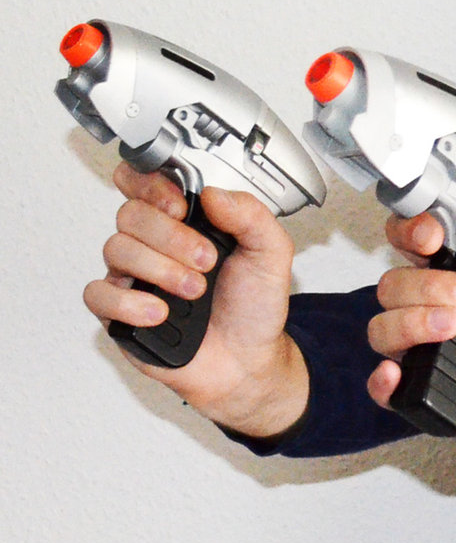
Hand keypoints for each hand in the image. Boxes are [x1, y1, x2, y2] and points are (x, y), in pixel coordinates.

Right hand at [81, 163, 308, 436]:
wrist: (249, 359)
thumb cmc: (253, 306)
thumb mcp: (271, 253)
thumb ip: (251, 216)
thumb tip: (213, 193)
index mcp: (185, 222)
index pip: (143, 183)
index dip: (151, 184)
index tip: (180, 204)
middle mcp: (153, 245)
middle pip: (130, 215)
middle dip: (171, 236)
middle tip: (206, 260)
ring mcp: (134, 277)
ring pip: (115, 250)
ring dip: (159, 268)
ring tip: (195, 290)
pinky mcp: (119, 312)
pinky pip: (98, 295)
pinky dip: (128, 302)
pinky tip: (159, 311)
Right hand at [365, 212, 455, 448]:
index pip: (416, 245)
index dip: (411, 233)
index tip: (431, 237)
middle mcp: (439, 307)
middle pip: (394, 286)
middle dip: (427, 285)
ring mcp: (432, 348)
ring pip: (384, 329)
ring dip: (409, 323)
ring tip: (454, 326)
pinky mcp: (432, 388)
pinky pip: (387, 389)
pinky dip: (382, 382)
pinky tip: (397, 373)